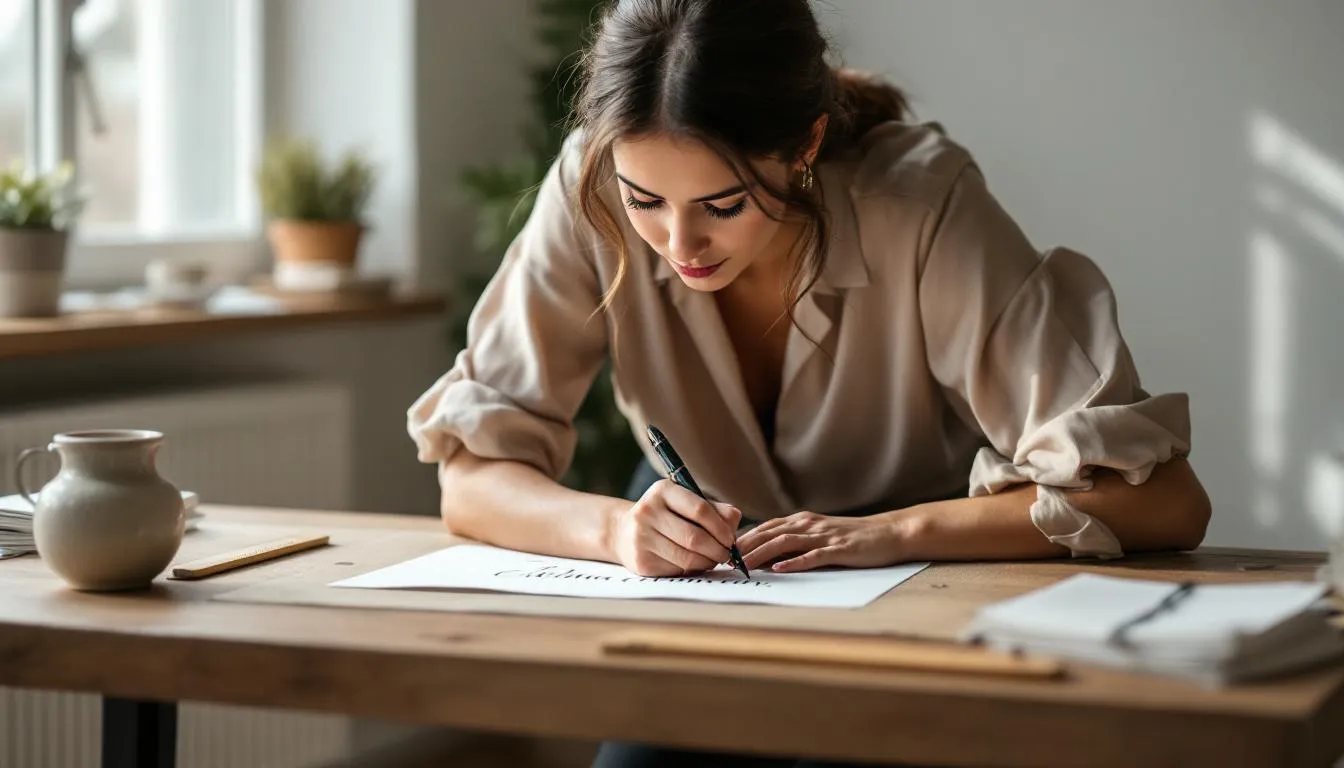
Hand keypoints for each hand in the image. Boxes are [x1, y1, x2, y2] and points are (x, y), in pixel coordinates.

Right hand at [609, 480, 741, 576]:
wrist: (625, 532)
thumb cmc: (667, 516)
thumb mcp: (688, 502)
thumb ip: (716, 509)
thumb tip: (734, 522)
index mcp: (663, 490)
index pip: (700, 509)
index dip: (721, 528)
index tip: (731, 539)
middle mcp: (648, 511)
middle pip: (694, 537)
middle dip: (718, 549)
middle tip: (727, 554)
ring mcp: (642, 537)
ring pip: (687, 557)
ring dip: (708, 562)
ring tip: (713, 559)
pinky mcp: (641, 561)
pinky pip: (677, 569)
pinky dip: (692, 569)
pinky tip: (695, 564)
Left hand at [736, 511, 904, 572]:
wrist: (889, 533)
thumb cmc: (853, 537)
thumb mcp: (819, 535)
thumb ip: (795, 543)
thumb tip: (766, 558)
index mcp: (802, 521)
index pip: (765, 528)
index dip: (742, 539)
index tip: (722, 551)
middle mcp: (809, 524)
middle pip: (769, 533)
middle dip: (744, 547)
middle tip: (724, 560)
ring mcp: (824, 536)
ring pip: (785, 542)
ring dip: (761, 554)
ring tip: (743, 565)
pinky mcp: (839, 549)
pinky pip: (813, 556)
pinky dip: (794, 562)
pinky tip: (779, 569)